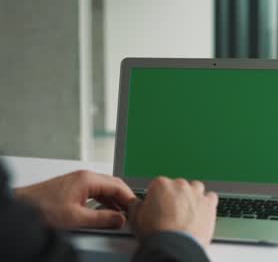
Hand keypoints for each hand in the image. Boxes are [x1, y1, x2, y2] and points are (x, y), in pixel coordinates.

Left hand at [14, 170, 135, 228]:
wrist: (22, 206)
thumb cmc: (42, 208)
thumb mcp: (76, 217)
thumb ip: (102, 218)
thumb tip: (120, 219)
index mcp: (88, 179)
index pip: (118, 186)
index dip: (129, 198)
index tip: (136, 209)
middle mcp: (85, 176)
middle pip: (113, 184)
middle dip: (124, 198)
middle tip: (133, 211)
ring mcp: (79, 180)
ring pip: (105, 188)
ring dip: (115, 200)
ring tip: (122, 213)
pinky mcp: (74, 187)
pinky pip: (96, 191)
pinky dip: (105, 200)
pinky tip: (107, 210)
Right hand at [129, 177, 217, 247]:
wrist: (174, 246)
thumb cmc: (156, 233)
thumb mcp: (135, 218)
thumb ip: (136, 205)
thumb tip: (136, 203)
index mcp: (161, 184)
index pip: (158, 185)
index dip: (157, 197)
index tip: (157, 206)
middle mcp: (180, 185)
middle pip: (178, 186)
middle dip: (175, 196)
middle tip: (171, 212)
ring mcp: (196, 193)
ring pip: (196, 188)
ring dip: (192, 196)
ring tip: (187, 211)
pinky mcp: (209, 204)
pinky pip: (210, 197)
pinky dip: (207, 203)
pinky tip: (201, 211)